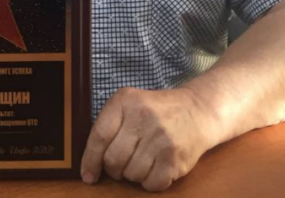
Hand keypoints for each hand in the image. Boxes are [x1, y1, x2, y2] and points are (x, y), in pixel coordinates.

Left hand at [80, 87, 214, 191]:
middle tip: (122, 163)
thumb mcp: (131, 103)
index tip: (87, 175)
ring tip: (143, 159)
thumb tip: (90, 162)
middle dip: (114, 169)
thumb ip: (111, 124)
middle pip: (113, 159)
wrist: (196, 110)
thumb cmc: (156, 111)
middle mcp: (143, 117)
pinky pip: (151, 184)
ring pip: (131, 174)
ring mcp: (160, 138)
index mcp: (126, 100)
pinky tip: (157, 166)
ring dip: (133, 174)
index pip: (100, 135)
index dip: (90, 159)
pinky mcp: (175, 158)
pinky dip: (150, 181)